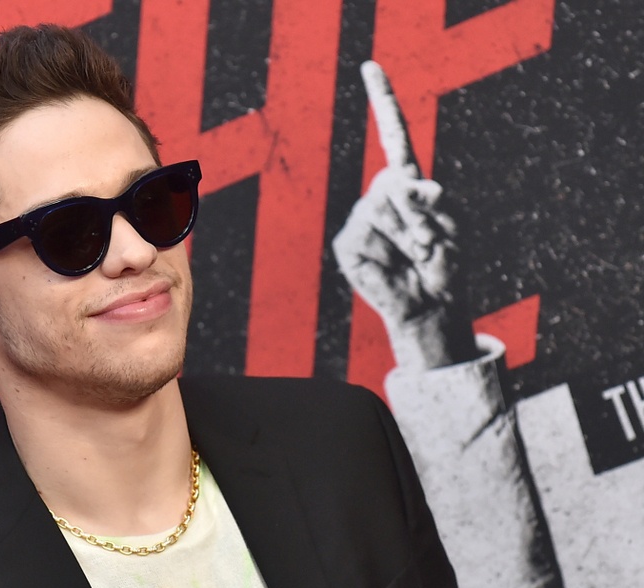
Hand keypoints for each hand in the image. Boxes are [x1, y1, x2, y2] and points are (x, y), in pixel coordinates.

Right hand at [333, 61, 475, 369]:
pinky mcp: (347, 245)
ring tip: (418, 256)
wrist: (431, 306)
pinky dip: (388, 248)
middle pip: (392, 180)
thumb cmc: (446, 265)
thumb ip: (434, 200)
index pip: (394, 137)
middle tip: (431, 242)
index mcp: (406, 185)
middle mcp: (379, 197)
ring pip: (380, 208)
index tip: (370, 67)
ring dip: (408, 234)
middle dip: (417, 209)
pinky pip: (364, 233)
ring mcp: (361, 221)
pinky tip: (395, 264)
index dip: (383, 103)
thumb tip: (411, 182)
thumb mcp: (453, 225)